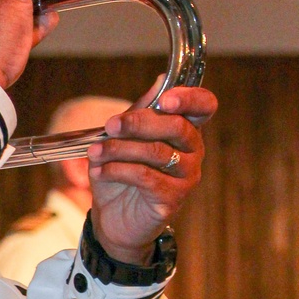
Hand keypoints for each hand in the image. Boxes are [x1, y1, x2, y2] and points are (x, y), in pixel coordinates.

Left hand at [87, 78, 217, 263]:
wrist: (114, 218)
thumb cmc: (121, 172)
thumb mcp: (125, 137)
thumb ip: (142, 111)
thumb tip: (159, 81)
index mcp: (185, 129)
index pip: (204, 106)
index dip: (190, 98)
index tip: (165, 99)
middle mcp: (193, 151)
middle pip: (177, 126)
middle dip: (139, 122)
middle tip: (110, 125)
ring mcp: (187, 176)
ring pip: (157, 152)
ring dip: (119, 149)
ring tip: (94, 153)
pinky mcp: (173, 199)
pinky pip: (146, 177)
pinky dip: (117, 170)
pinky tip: (98, 171)